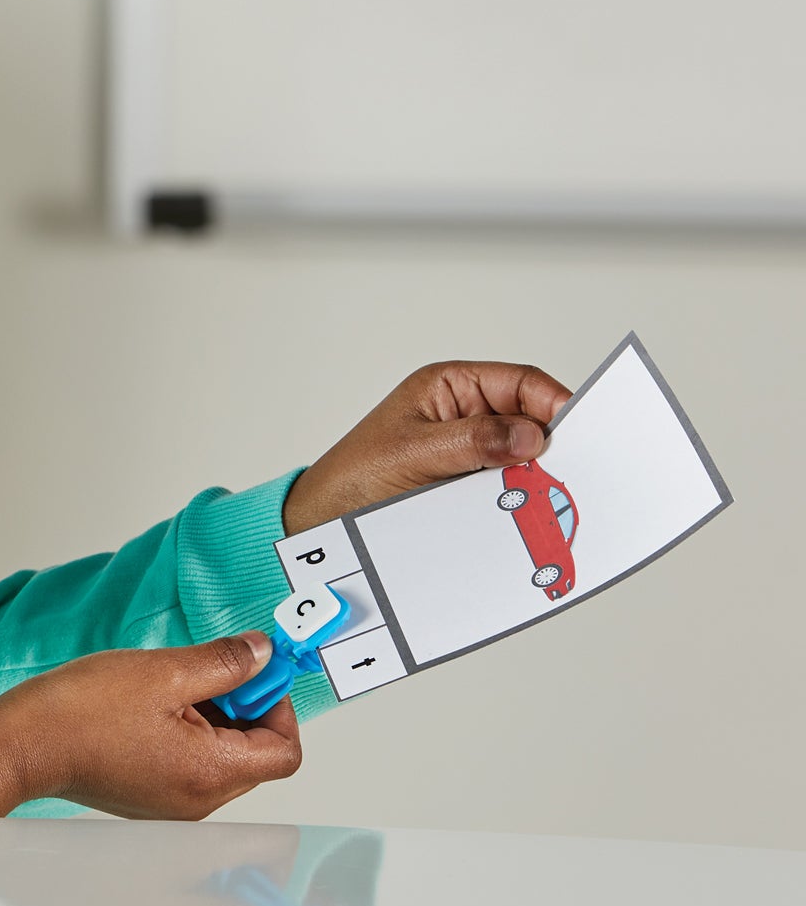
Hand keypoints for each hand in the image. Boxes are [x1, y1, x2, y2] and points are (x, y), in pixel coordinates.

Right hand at [0, 635, 302, 818]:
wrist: (24, 742)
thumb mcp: (165, 671)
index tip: (253, 668)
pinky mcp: (152, 796)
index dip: (277, 703)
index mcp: (211, 774)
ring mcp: (175, 805)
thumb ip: (224, 663)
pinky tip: (150, 704)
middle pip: (255, 754)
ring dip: (212, 714)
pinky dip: (187, 729)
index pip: (284, 751)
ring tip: (166, 684)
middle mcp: (201, 801)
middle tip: (205, 666)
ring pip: (222, 756)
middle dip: (243, 704)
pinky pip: (192, 762)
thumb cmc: (84, 710)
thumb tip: (263, 654)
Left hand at [284, 360, 572, 535]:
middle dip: (553, 449)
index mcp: (452, 388)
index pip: (522, 384)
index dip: (555, 404)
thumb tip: (530, 435)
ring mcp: (472, 453)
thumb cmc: (356, 473)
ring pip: (526, 462)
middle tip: (574, 477)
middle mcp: (467, 415)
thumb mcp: (413, 452)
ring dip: (538, 481)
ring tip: (550, 504)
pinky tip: (529, 521)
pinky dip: (523, 504)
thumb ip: (472, 441)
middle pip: (532, 424)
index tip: (580, 434)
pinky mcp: (472, 487)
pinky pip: (511, 491)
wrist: (326, 520)